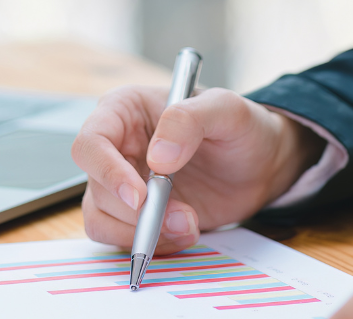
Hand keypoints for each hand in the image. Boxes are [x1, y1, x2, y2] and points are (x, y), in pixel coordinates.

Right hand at [71, 85, 324, 253]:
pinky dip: (152, 244)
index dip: (107, 172)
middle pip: (97, 187)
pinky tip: (184, 232)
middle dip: (138, 212)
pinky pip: (122, 238)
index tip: (140, 197)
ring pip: (101, 218)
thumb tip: (157, 158)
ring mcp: (122, 183)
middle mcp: (115, 147)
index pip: (91, 142)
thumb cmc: (240, 127)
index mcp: (123, 111)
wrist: (260, 163)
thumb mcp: (226, 108)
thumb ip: (189, 120)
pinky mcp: (136, 214)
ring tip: (189, 225)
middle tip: (184, 216)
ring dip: (143, 232)